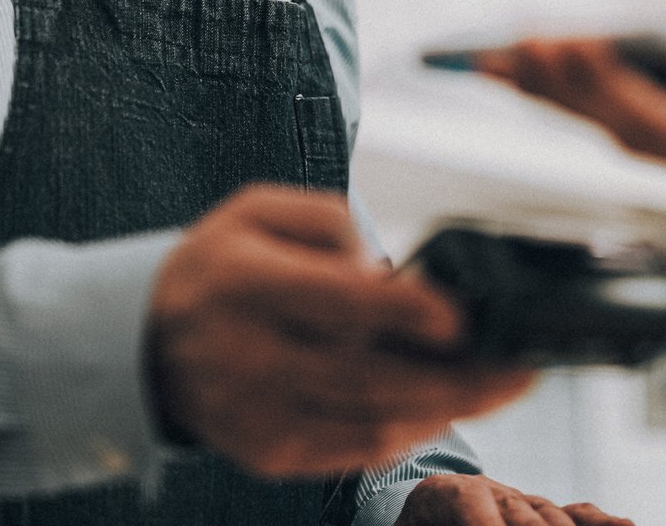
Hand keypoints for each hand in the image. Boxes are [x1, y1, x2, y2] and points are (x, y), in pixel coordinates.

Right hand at [148, 185, 534, 477]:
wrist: (145, 342)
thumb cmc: (222, 265)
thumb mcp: (258, 209)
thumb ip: (328, 221)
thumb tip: (386, 270)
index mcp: (244, 284)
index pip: (335, 302)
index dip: (403, 313)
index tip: (459, 317)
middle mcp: (247, 357)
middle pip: (368, 378)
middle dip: (457, 379)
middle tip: (520, 369)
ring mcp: (258, 416)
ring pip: (369, 423)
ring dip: (445, 408)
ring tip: (497, 386)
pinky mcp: (270, 455)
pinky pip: (354, 452)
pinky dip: (406, 431)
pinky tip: (441, 405)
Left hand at [398, 474, 634, 524]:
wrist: (422, 505)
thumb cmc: (415, 524)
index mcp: (447, 493)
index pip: (469, 505)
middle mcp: (489, 490)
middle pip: (519, 512)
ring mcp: (519, 499)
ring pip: (550, 515)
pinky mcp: (541, 512)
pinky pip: (573, 515)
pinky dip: (598, 522)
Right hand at [480, 0, 665, 187]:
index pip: (636, 94)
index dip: (573, 74)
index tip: (514, 51)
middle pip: (612, 116)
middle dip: (543, 87)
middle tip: (479, 61)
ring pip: (621, 125)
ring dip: (561, 86)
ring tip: (510, 53)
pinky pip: (654, 122)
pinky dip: (606, 87)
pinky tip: (572, 52)